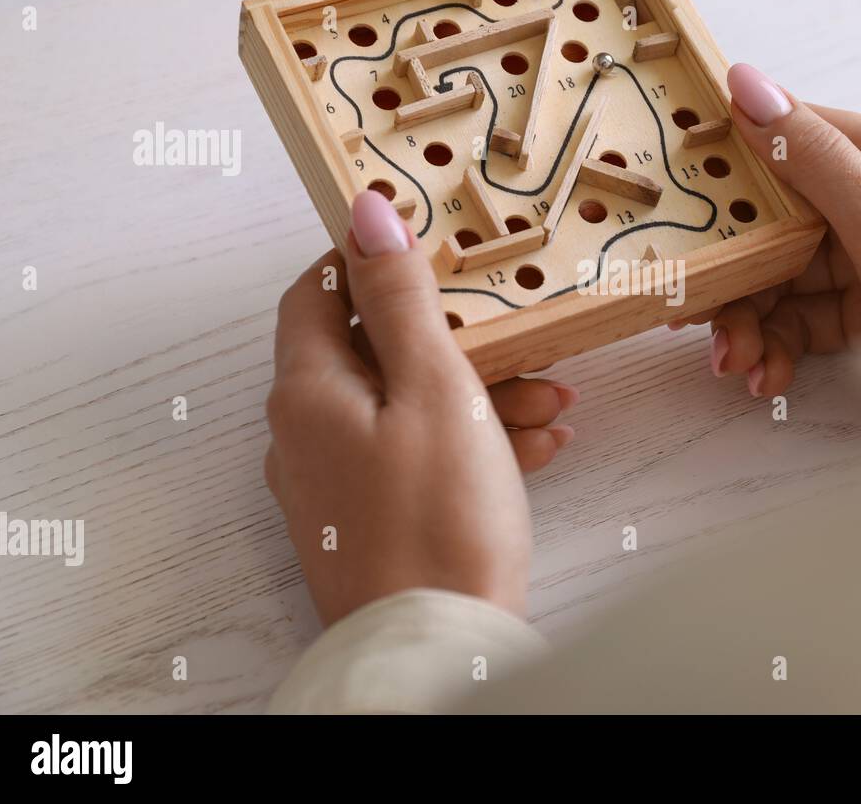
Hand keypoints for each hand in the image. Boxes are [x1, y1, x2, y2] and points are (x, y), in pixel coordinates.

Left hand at [264, 192, 576, 624]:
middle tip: (521, 342)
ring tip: (553, 404)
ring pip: (408, 408)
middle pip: (375, 353)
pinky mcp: (369, 523)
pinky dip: (473, 444)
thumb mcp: (435, 387)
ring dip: (482, 395)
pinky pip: (418, 459)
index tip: (430, 251)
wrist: (439, 649)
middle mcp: (307, 434)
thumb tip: (367, 212)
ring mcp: (335, 484)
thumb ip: (402, 298)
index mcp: (308, 392)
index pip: (315, 292)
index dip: (368, 261)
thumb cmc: (440, 520)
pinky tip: (539, 449)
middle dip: (458, 342)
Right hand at [675, 63, 860, 395]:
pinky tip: (766, 378)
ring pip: (785, 278)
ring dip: (752, 322)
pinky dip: (779, 349)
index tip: (678, 189)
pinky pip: (807, 323)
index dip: (735, 158)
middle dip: (737, 269)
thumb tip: (744, 80)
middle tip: (694, 313)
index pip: (797, 137)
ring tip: (737, 366)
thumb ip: (812, 160)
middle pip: (781, 221)